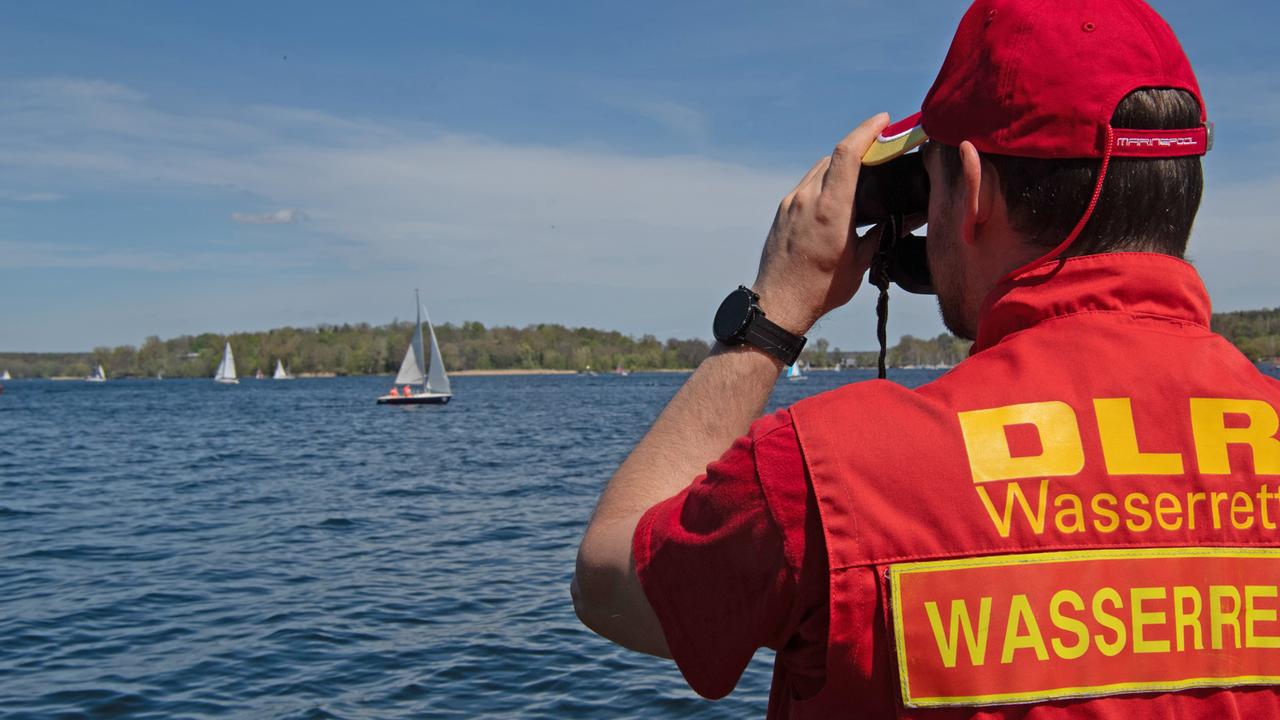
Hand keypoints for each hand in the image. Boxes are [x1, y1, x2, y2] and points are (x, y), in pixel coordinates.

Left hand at [752, 113, 890, 333]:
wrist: (778, 304)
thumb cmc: (821, 288)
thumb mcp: (861, 262)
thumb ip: (886, 232)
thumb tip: (914, 215)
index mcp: (830, 209)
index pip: (846, 153)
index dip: (867, 130)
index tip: (884, 120)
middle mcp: (806, 198)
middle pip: (834, 156)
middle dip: (860, 145)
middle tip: (882, 146)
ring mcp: (791, 202)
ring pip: (819, 168)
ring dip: (841, 163)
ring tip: (864, 170)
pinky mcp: (783, 210)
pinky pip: (807, 183)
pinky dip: (826, 179)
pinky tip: (840, 193)